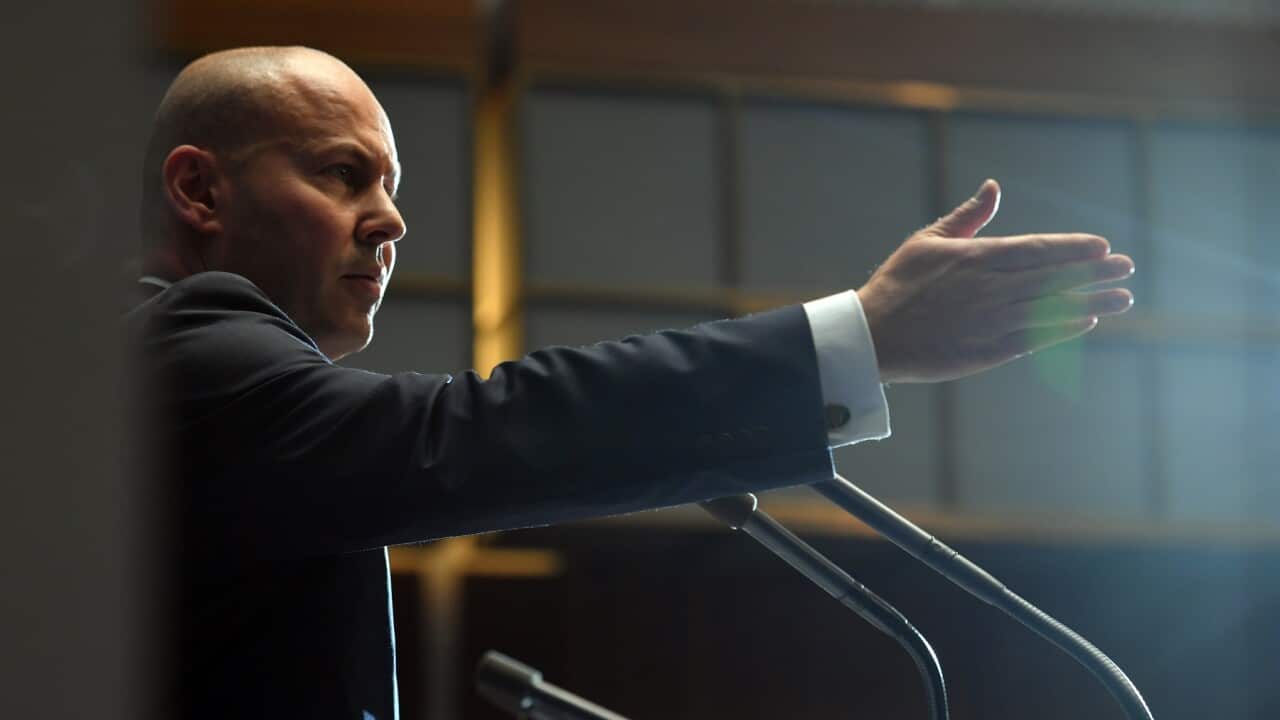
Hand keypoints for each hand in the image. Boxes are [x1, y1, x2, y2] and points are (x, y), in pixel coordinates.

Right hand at [857, 179, 1133, 383]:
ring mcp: (991, 321)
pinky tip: (1087, 320)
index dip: (1073, 248)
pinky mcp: (987, 351)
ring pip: (1052, 309)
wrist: (873, 337)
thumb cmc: (897, 284)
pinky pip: (1036, 338)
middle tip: (1127, 268)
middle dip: (1094, 272)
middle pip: (1053, 279)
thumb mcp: (927, 242)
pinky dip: (1064, 329)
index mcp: (977, 258)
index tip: (1103, 246)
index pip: (1037, 249)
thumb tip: (994, 187)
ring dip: (1091, 301)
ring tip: (1124, 298)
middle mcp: (990, 289)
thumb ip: (967, 217)